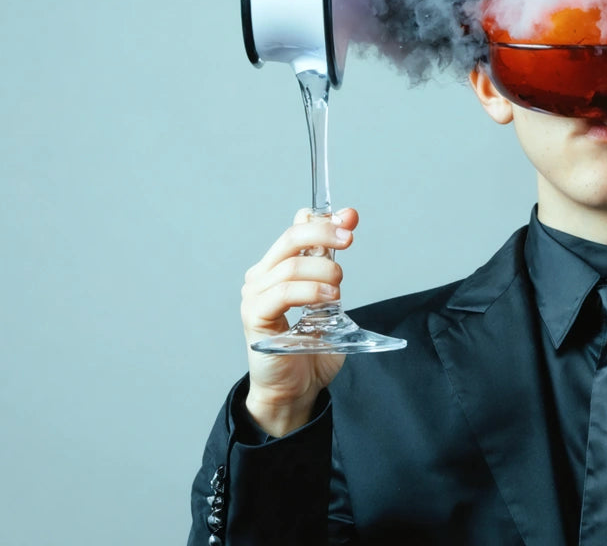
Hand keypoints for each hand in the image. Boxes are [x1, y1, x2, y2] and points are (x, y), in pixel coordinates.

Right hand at [239, 207, 356, 435]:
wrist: (296, 389)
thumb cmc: (311, 348)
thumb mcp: (329, 300)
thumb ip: (331, 266)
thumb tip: (344, 227)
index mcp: (277, 268)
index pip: (296, 230)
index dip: (324, 218)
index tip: (351, 218)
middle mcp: (262, 277)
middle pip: (291, 238)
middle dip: (324, 233)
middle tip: (349, 239)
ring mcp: (255, 296)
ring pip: (291, 265)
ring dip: (323, 271)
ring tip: (339, 290)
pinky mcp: (255, 317)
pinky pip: (282, 293)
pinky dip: (310, 291)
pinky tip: (329, 299)